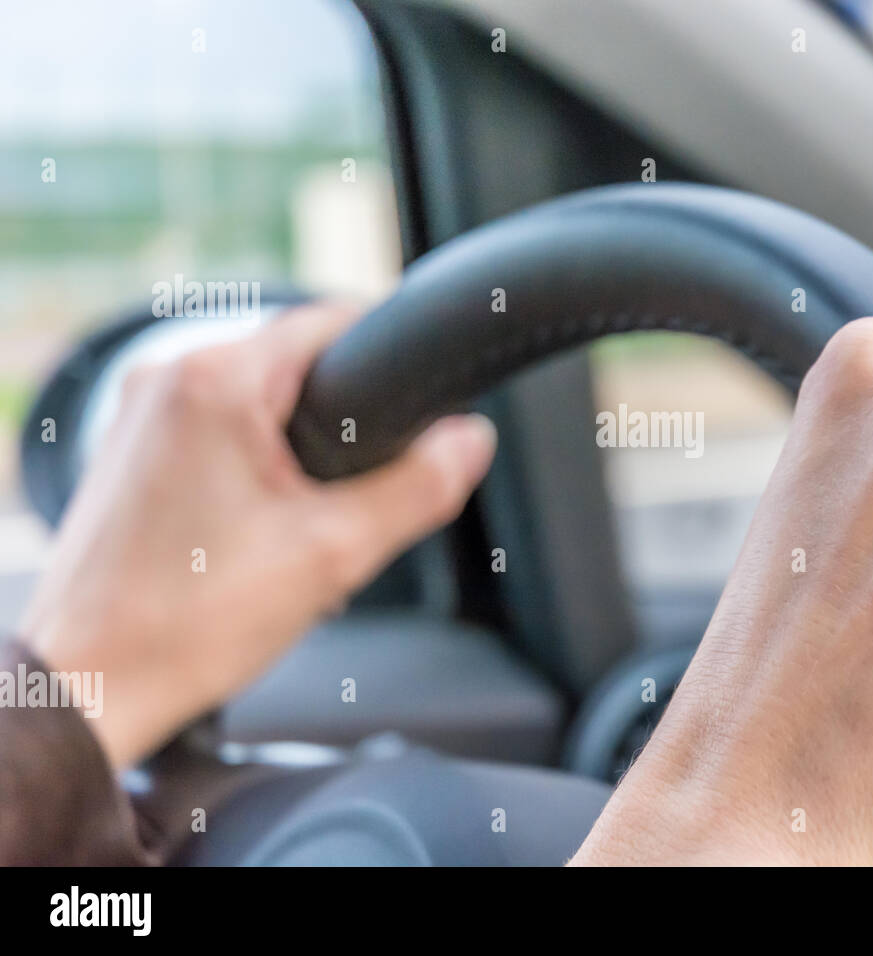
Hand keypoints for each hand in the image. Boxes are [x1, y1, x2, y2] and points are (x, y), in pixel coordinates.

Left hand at [20, 303, 496, 767]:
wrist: (90, 686)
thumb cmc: (186, 624)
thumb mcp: (336, 552)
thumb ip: (421, 487)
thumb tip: (471, 441)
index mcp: (216, 379)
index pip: (336, 323)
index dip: (391, 364)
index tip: (418, 413)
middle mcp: (166, 377)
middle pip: (298, 365)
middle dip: (341, 427)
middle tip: (347, 503)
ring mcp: (139, 413)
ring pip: (258, 402)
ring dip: (297, 453)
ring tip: (295, 532)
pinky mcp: (129, 452)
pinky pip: (217, 432)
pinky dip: (254, 469)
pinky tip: (254, 537)